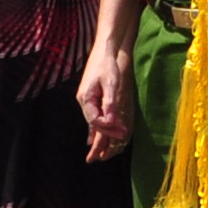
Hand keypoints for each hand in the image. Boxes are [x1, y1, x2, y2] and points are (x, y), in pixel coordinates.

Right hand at [76, 47, 131, 161]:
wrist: (106, 48)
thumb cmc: (108, 64)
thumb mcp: (111, 83)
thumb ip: (111, 103)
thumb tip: (112, 122)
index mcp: (87, 99)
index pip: (97, 121)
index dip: (109, 130)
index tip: (122, 134)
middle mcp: (86, 101)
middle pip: (93, 126)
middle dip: (98, 142)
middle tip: (99, 159)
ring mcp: (88, 100)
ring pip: (93, 123)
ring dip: (97, 138)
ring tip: (97, 154)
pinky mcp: (93, 97)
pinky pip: (94, 117)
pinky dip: (95, 128)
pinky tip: (92, 137)